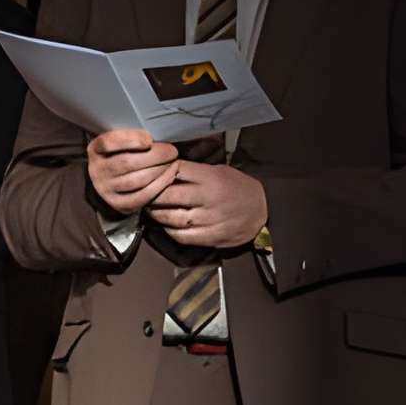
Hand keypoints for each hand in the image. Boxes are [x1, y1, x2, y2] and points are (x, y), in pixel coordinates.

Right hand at [86, 128, 181, 213]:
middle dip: (155, 156)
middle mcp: (97, 171)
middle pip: (127, 163)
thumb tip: (153, 138)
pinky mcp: (120, 204)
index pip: (107, 143)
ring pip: (137, 180)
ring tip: (173, 163)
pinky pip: (143, 196)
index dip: (129, 140)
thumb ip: (132, 137)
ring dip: (160, 170)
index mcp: (95, 150)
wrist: (112, 181)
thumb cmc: (122, 155)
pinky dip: (160, 184)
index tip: (149, 139)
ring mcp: (106, 190)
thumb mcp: (120, 142)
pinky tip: (170, 175)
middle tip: (172, 151)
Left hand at [147, 160, 266, 248]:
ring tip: (151, 208)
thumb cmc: (235, 188)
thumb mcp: (218, 171)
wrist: (263, 210)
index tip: (148, 173)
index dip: (157, 172)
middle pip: (166, 195)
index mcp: (210, 178)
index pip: (173, 171)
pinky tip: (166, 224)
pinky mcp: (211, 237)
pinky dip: (168, 230)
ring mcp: (209, 219)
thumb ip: (192, 171)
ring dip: (156, 214)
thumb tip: (160, 168)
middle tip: (143, 193)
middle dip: (150, 194)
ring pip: (170, 217)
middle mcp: (209, 198)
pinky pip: (180, 236)